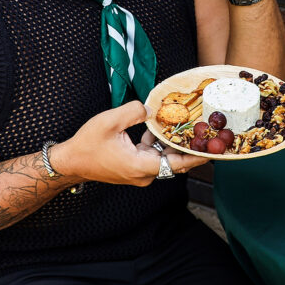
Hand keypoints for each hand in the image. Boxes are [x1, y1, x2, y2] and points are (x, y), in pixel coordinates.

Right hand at [53, 101, 205, 185]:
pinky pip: (153, 157)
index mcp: (141, 166)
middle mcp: (144, 175)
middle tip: (206, 132)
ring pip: (163, 158)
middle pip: (174, 161)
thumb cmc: (87, 144)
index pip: (178, 163)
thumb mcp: (109, 121)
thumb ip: (134, 112)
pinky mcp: (134, 170)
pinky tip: (159, 129)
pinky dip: (158, 145)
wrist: (70, 162)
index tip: (215, 150)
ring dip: (172, 144)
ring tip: (186, 126)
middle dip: (189, 147)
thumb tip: (151, 109)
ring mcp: (139, 174)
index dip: (198, 156)